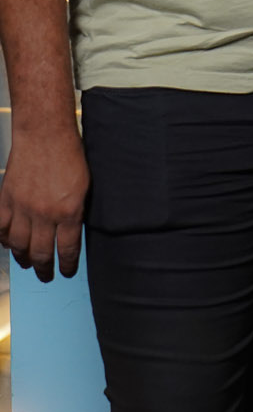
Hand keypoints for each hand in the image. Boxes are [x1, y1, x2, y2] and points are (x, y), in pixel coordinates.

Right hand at [0, 124, 88, 280]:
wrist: (45, 136)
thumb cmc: (70, 156)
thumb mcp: (85, 187)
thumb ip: (77, 211)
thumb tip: (72, 232)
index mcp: (69, 211)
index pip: (67, 248)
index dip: (65, 264)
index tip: (66, 272)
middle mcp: (44, 214)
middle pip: (41, 251)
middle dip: (45, 268)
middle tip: (46, 276)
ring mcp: (22, 207)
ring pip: (18, 244)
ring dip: (23, 258)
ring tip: (28, 264)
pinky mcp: (5, 200)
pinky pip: (0, 228)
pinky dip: (3, 239)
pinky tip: (8, 244)